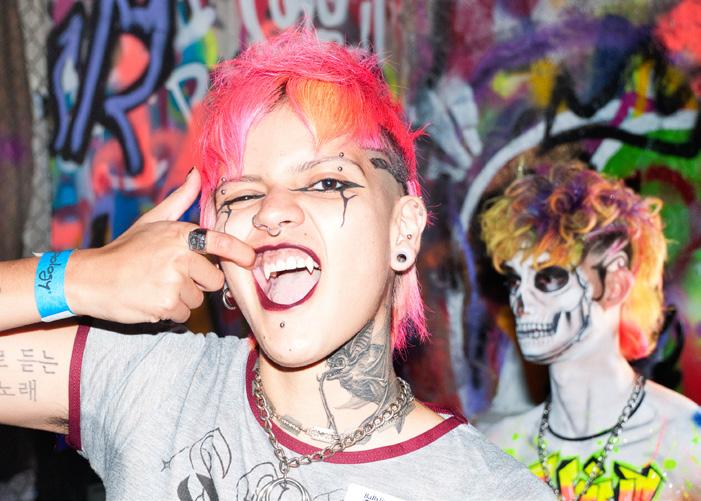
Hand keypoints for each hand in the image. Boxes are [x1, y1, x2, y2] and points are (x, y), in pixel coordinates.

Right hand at [66, 170, 254, 322]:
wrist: (91, 279)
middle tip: (170, 275)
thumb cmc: (126, 250)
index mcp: (180, 234)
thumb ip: (180, 200)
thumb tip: (197, 173)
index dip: (239, 252)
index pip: (220, 242)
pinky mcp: (166, 305)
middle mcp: (180, 256)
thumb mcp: (153, 221)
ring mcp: (173, 282)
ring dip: (182, 298)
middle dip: (198, 282)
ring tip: (156, 286)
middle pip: (214, 280)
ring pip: (198, 299)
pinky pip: (184, 314)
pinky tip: (151, 299)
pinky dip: (170, 312)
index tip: (250, 259)